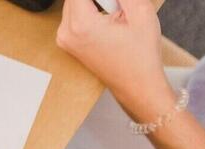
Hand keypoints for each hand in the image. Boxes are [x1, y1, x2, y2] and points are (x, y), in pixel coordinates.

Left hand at [57, 0, 175, 121]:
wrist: (137, 84)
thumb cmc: (140, 55)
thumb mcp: (139, 11)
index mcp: (80, 24)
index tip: (113, 1)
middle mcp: (66, 32)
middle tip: (116, 6)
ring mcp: (64, 39)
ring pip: (74, 2)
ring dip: (95, 1)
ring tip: (115, 11)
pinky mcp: (68, 42)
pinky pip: (75, 14)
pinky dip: (90, 8)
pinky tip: (109, 15)